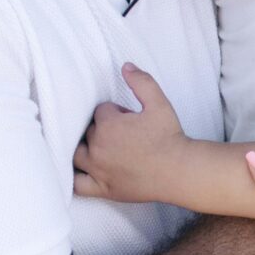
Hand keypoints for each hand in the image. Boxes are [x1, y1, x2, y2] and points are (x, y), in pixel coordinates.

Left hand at [73, 63, 186, 200]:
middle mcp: (98, 147)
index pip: (101, 111)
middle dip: (102, 129)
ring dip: (85, 148)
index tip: (131, 120)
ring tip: (102, 148)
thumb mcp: (159, 104)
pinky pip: (77, 184)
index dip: (116, 113)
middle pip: (88, 131)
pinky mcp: (102, 188)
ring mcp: (97, 169)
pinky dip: (74, 177)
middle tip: (124, 134)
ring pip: (77, 154)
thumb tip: (126, 66)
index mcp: (108, 125)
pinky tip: (82, 171)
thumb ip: (142, 82)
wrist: (179, 170)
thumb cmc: (170, 137)